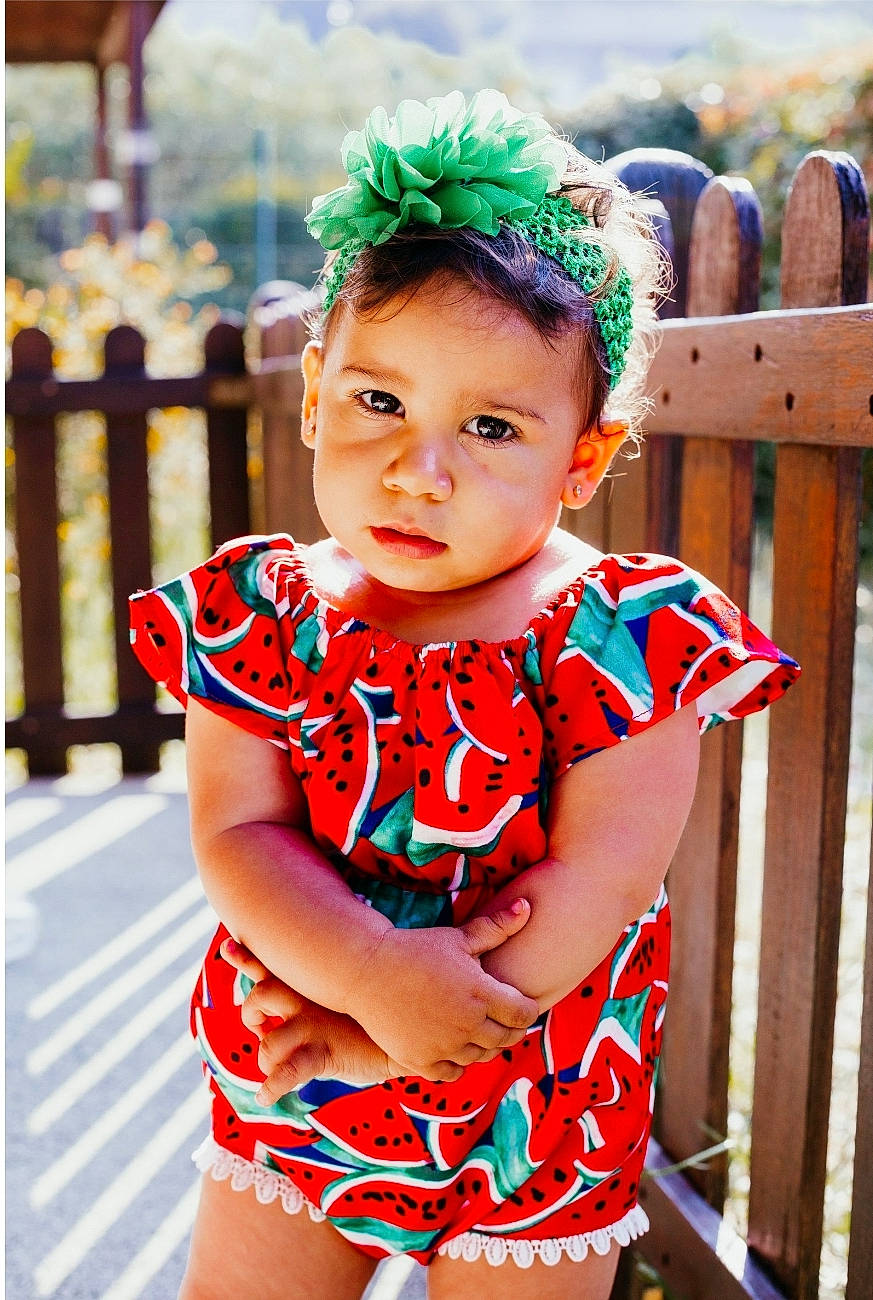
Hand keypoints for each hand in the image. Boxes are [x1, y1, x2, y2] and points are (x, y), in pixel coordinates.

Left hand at [221, 939, 404, 1101]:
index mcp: (310, 984)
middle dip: (251, 1017)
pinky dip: (272, 1086)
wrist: (402, 1037)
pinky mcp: (324, 1052)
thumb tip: (277, 1026)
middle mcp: (308, 998)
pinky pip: (289, 1071)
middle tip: (263, 1031)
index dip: (246, 957)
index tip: (227, 947)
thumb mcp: (339, 1002)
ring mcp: (315, 1025)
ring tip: (276, 1070)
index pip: (272, 964)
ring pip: (268, 1044)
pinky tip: (265, 1096)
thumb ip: (310, 1002)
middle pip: (259, 995)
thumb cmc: (368, 1023)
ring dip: (266, 1061)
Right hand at [346, 899, 539, 1081]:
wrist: (367, 969)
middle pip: (505, 1038)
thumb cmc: (416, 948)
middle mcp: (467, 1024)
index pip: (523, 1014)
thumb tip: (527, 905)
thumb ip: (497, 926)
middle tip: (505, 1021)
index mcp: (482, 993)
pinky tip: (454, 1048)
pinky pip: (452, 1073)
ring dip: (484, 1046)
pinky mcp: (420, 1061)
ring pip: (479, 1057)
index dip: (528, 1010)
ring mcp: (444, 1046)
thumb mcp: (459, 936)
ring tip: (479, 1032)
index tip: (522, 1004)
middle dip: (510, 1030)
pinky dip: (457, 1064)